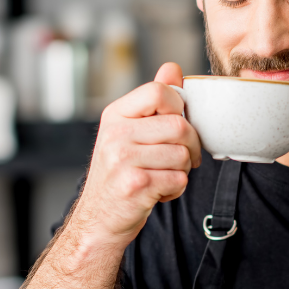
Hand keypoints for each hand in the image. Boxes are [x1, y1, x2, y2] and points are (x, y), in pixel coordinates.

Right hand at [71, 62, 201, 245]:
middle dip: (190, 146)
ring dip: (181, 170)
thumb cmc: (119, 174)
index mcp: (115, 115)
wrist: (98, 219)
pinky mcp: (135, 185)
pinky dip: (175, 189)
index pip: (159, 91)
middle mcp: (115, 134)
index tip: (176, 125)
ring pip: (183, 155)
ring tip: (161, 176)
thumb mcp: (128, 132)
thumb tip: (173, 68)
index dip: (178, 108)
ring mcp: (123, 159)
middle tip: (180, 159)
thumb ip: (152, 101)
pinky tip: (157, 191)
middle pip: (180, 125)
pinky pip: (179, 179)